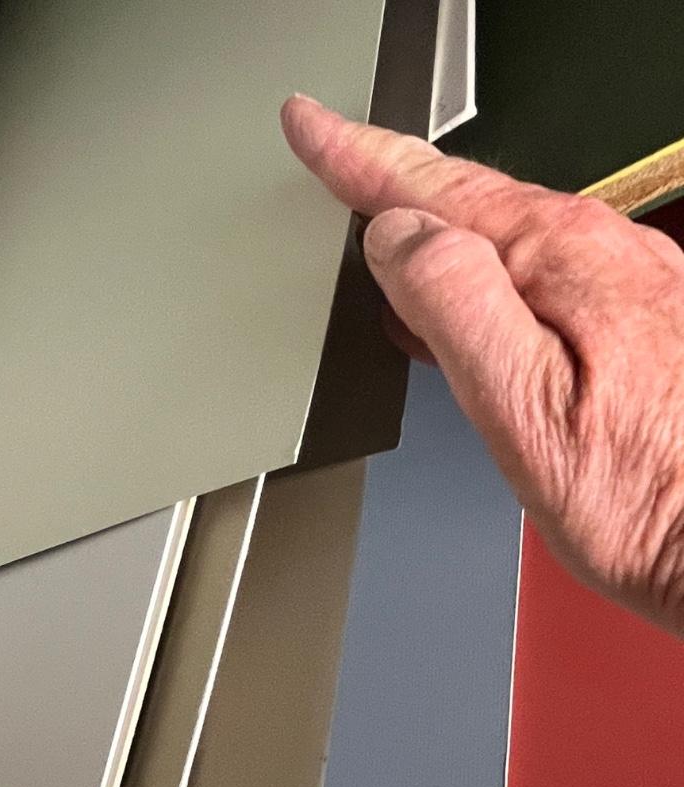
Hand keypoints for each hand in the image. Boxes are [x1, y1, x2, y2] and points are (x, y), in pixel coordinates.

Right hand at [281, 95, 683, 634]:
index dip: (357, 155)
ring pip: (500, 232)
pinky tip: (456, 303)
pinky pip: (533, 270)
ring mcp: (622, 281)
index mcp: (559, 261)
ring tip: (373, 225)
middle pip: (467, 197)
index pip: (432, 186)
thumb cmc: (641, 495)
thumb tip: (398, 238)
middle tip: (330, 162)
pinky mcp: (633, 317)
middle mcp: (600, 253)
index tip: (311, 126)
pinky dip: (477, 272)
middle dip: (388, 177)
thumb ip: (452, 304)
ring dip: (431, 226)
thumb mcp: (518, 405)